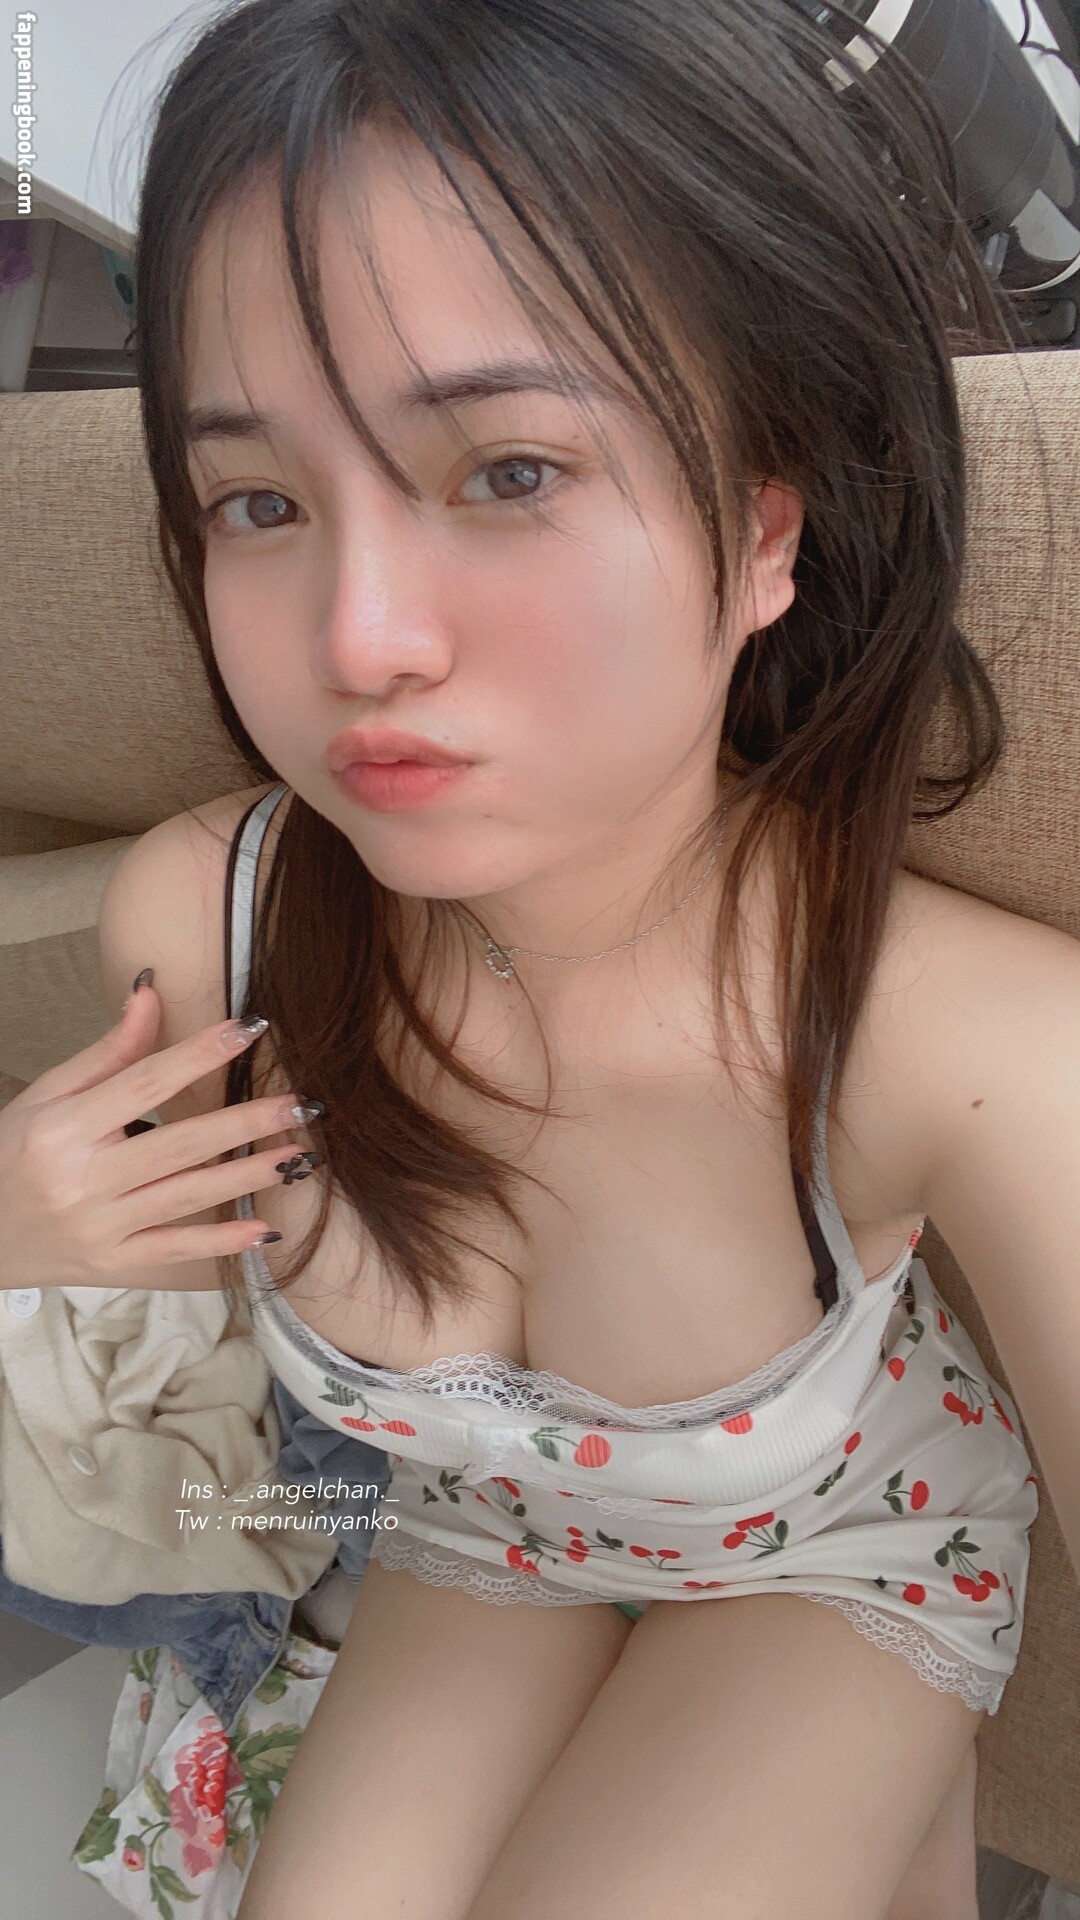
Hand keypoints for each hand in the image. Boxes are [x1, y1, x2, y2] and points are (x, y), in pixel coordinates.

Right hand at [0, 979, 316, 1289]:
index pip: (144, 1083)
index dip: (199, 1055)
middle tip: (300, 1103)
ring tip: (298, 1154)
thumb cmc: (9, 1154)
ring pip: (187, 1197)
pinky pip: (175, 1251)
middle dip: (245, 1122)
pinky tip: (265, 1229)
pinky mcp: (112, 1264)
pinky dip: (221, 1243)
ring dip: (248, 1176)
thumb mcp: (46, 1096)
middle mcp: (83, 1180)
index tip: (249, 1030)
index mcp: (63, 1129)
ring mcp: (100, 1228)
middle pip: (179, 1145)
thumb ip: (106, 1052)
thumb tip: (152, 993)